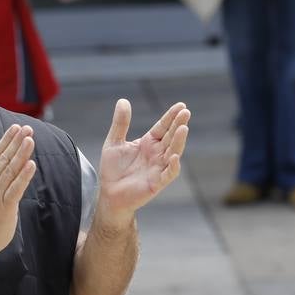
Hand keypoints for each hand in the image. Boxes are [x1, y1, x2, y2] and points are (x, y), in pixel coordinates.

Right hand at [0, 124, 36, 255]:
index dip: (7, 140)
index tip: (17, 127)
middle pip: (4, 159)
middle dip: (16, 143)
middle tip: (27, 128)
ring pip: (10, 171)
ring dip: (21, 155)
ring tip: (30, 140)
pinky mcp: (4, 207)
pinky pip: (15, 189)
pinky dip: (23, 176)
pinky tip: (32, 165)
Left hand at [95, 99, 189, 220]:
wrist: (108, 194)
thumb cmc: (113, 170)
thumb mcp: (114, 142)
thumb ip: (120, 123)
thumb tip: (123, 100)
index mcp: (148, 143)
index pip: (163, 127)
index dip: (171, 116)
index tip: (181, 105)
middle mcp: (157, 154)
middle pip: (170, 136)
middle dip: (178, 124)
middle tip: (186, 112)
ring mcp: (158, 168)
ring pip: (173, 152)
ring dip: (179, 141)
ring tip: (183, 128)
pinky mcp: (157, 183)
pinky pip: (168, 174)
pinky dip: (173, 166)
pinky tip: (174, 156)